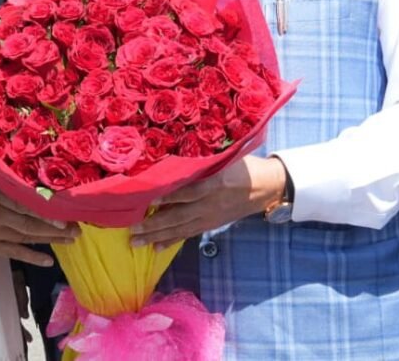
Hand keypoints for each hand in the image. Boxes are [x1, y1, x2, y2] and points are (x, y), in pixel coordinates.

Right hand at [0, 163, 78, 265]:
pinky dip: (31, 256)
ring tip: (72, 238)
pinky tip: (47, 259)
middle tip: (80, 224)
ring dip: (50, 238)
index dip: (48, 200)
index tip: (70, 201)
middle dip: (57, 222)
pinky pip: (11, 251)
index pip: (26, 194)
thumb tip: (16, 158)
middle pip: (31, 217)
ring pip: (26, 235)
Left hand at [130, 155, 286, 248]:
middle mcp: (210, 204)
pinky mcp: (211, 223)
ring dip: (157, 236)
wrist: (267, 186)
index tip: (146, 199)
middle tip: (132, 230)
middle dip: (153, 224)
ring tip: (136, 242)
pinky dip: (172, 240)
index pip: (187, 191)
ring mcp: (210, 216)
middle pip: (178, 215)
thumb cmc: (243, 164)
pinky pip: (189, 233)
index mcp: (215, 183)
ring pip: (180, 228)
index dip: (167, 197)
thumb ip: (204, 157)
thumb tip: (173, 151)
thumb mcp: (227, 156)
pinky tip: (156, 247)